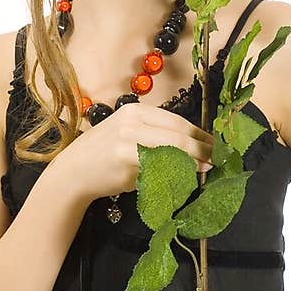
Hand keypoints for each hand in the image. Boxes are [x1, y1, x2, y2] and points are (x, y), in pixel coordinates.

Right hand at [65, 103, 213, 203]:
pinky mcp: (126, 161)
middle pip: (179, 135)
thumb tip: (195, 145)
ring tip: (206, 170)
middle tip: (218, 160)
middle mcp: (133, 121)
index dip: (200, 135)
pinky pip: (159, 167)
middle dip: (202, 149)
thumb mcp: (128, 134)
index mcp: (136, 111)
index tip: (215, 145)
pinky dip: (175, 174)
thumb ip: (156, 135)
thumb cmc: (104, 155)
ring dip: (193, 162)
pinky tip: (184, 179)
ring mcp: (129, 140)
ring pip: (173, 151)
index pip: (178, 122)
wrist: (73, 172)